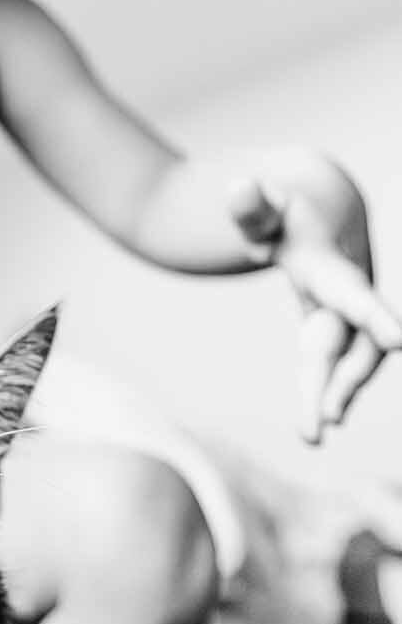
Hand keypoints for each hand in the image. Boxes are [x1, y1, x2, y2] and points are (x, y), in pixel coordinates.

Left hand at [229, 161, 401, 442]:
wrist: (320, 209)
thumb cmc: (285, 209)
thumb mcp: (262, 208)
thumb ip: (249, 206)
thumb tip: (238, 187)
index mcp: (329, 265)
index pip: (355, 293)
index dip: (377, 315)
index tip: (401, 340)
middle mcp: (346, 293)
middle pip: (354, 341)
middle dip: (345, 381)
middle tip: (325, 422)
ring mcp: (341, 314)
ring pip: (346, 359)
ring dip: (334, 395)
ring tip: (310, 435)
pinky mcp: (330, 328)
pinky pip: (331, 363)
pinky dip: (323, 390)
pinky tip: (314, 426)